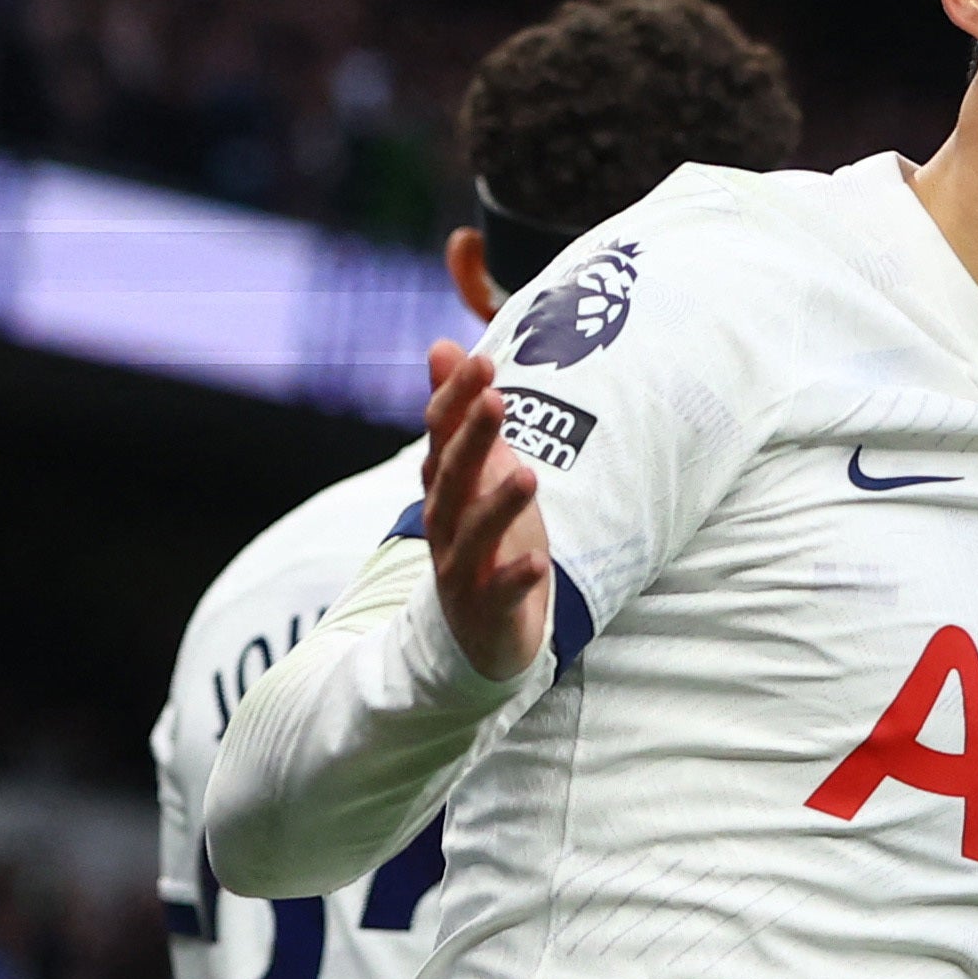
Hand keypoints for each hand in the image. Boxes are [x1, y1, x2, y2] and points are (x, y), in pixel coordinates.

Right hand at [420, 340, 553, 680]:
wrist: (474, 633)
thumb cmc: (482, 539)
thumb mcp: (472, 472)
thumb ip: (457, 414)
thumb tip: (443, 345)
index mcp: (445, 487)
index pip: (441, 436)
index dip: (456, 400)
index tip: (481, 360)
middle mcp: (446, 523)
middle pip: (454, 476)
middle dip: (473, 437)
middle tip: (496, 398)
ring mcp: (461, 568)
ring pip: (474, 533)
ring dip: (498, 504)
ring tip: (528, 475)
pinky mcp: (486, 609)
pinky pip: (498, 593)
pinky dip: (515, 579)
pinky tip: (537, 562)